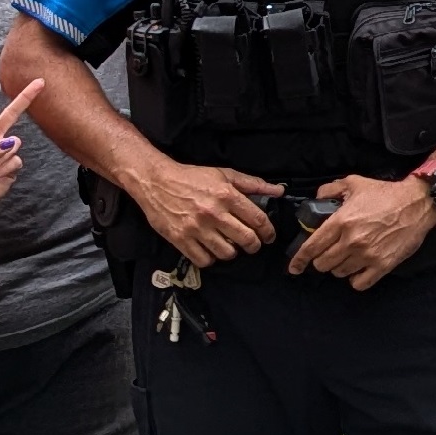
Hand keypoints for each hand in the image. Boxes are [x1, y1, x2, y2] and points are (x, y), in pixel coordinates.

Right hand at [133, 152, 282, 265]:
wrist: (156, 182)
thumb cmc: (192, 177)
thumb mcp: (224, 174)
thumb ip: (253, 184)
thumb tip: (279, 191)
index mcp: (226, 195)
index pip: (257, 219)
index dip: (268, 231)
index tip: (268, 236)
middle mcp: (213, 213)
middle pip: (246, 239)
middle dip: (254, 245)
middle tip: (252, 244)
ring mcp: (196, 228)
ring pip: (227, 253)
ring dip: (232, 252)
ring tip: (229, 245)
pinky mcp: (181, 239)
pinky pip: (204, 260)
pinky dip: (210, 258)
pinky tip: (210, 249)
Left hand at [287, 170, 435, 289]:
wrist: (416, 204)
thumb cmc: (386, 194)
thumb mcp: (355, 183)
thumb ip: (331, 189)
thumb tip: (317, 197)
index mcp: (341, 221)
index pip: (312, 247)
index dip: (299, 260)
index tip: (294, 267)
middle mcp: (351, 241)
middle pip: (323, 264)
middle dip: (321, 260)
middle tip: (328, 254)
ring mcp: (367, 255)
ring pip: (339, 273)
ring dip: (339, 267)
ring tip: (346, 257)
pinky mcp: (382, 265)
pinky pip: (359, 283)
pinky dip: (355, 279)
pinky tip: (358, 269)